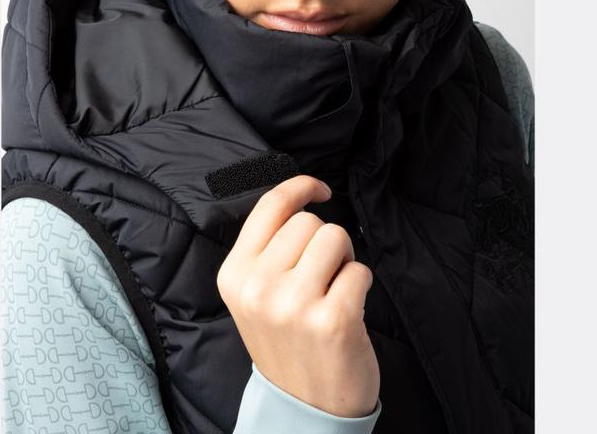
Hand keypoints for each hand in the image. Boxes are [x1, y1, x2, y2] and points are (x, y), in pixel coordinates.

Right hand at [217, 174, 379, 417]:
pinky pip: (359, 270)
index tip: (321, 190)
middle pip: (308, 221)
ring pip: (336, 238)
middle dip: (324, 241)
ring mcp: (294, 305)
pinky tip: (348, 309)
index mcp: (235, 274)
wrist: (303, 408)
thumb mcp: (255, 294)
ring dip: (343, 260)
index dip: (301, 186)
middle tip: (321, 276)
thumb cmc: (285, 341)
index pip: (271, 205)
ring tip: (332, 291)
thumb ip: (268, 248)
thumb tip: (302, 196)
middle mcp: (258, 287)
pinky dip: (361, 284)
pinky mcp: (332, 321)